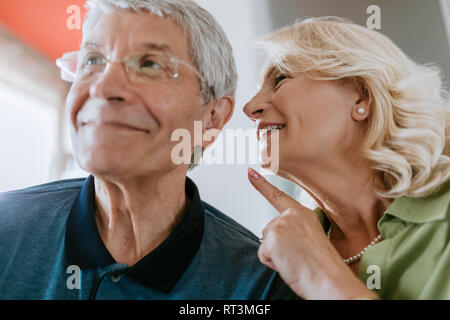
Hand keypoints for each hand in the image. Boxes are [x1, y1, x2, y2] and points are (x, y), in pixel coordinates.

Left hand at [247, 168, 377, 299]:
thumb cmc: (323, 267)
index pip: (278, 196)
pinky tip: (289, 264)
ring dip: (277, 256)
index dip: (261, 184)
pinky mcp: (272, 237)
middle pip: (269, 231)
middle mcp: (291, 215)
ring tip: (296, 261)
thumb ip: (293, 233)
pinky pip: (264, 255)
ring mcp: (281, 224)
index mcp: (303, 214)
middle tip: (298, 257)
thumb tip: (275, 241)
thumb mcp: (310, 241)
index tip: (249, 171)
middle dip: (278, 247)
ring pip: (266, 244)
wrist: (329, 279)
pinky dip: (274, 264)